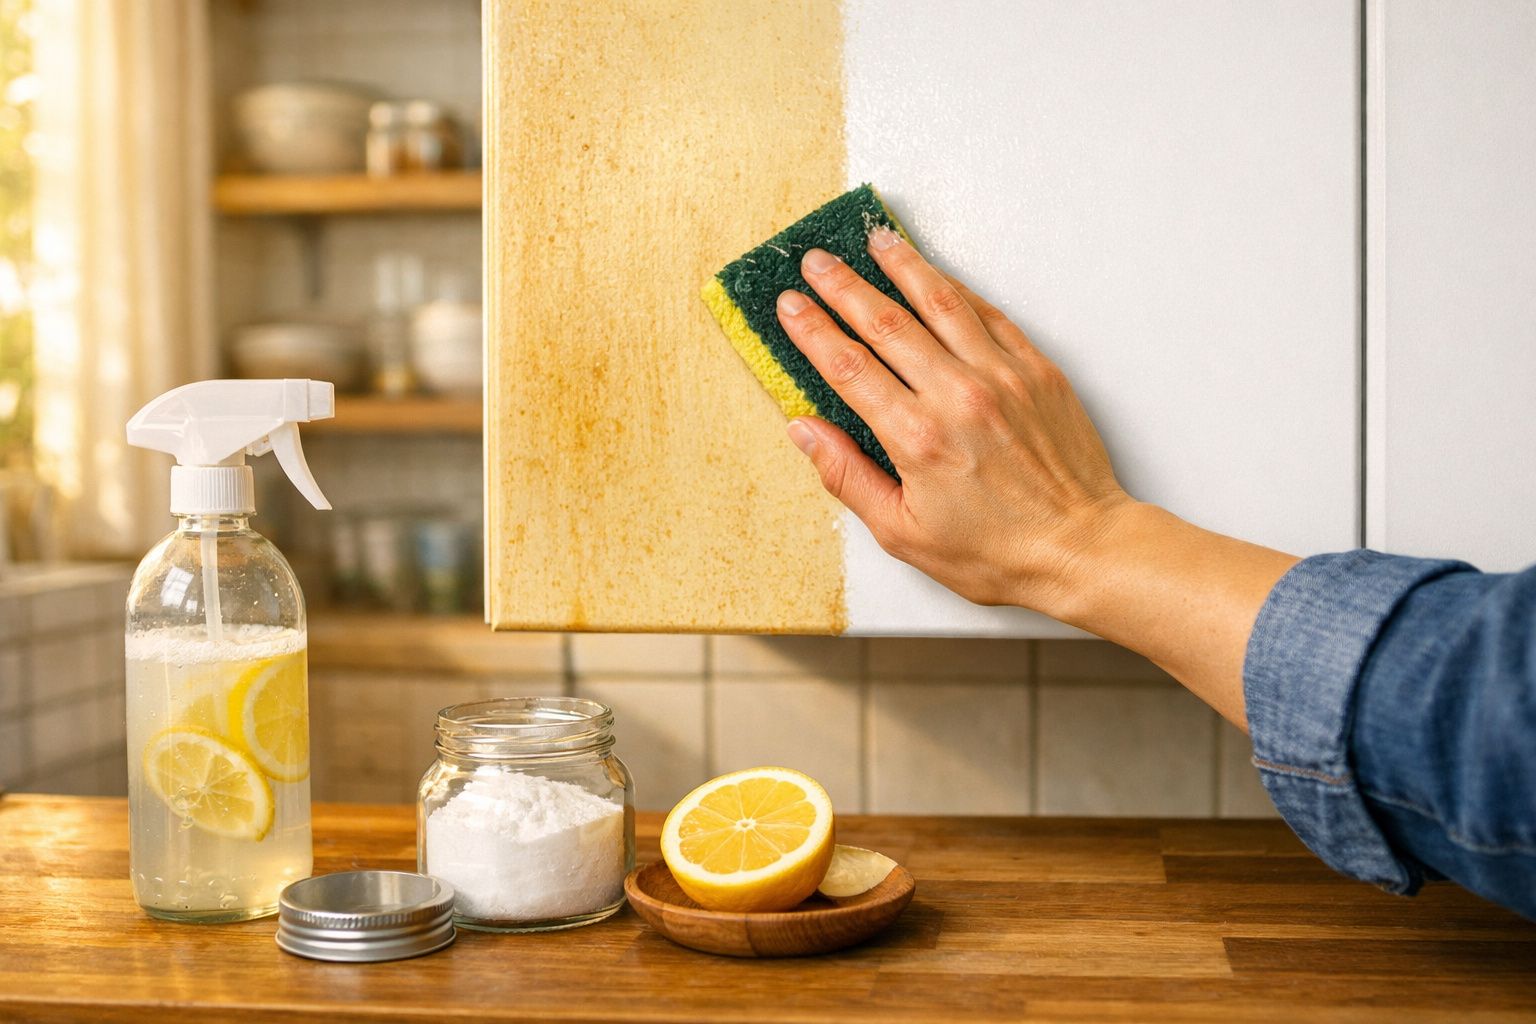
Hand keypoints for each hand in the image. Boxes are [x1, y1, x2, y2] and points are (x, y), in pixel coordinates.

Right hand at [776, 226, 1132, 614]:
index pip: (849, 367)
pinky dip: (959, 290)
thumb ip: (847, 476)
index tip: (789, 305)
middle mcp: (957, 396)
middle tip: (816, 261)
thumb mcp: (903, 533)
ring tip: (876, 240)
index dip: (813, 330)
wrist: (1081, 548)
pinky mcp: (1038, 371)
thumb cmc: (995, 553)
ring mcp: (1002, 377)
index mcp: (916, 438)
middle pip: (887, 323)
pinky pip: (991, 315)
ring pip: (942, 303)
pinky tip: (937, 275)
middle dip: (845, 287)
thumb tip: (803, 431)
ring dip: (903, 266)